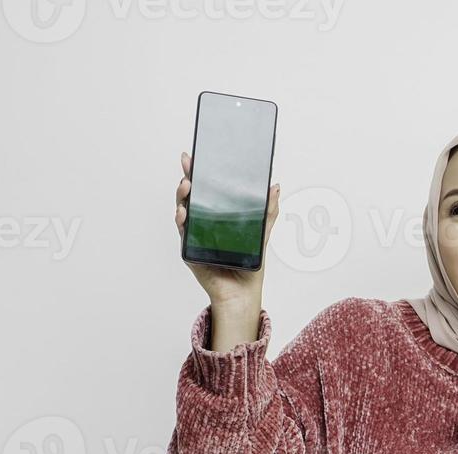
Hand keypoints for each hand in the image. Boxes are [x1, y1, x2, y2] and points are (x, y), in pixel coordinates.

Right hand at [174, 150, 279, 310]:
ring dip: (181, 197)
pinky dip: (181, 221)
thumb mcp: (262, 233)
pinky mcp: (190, 249)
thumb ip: (268, 212)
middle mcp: (203, 222)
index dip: (199, 173)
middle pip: (191, 196)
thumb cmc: (249, 264)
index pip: (206, 189)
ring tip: (186, 186)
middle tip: (188, 167)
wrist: (243, 292)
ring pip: (183, 210)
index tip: (195, 157)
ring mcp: (194, 235)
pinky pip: (183, 232)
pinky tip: (183, 213)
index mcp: (217, 215)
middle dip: (187, 179)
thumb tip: (276, 187)